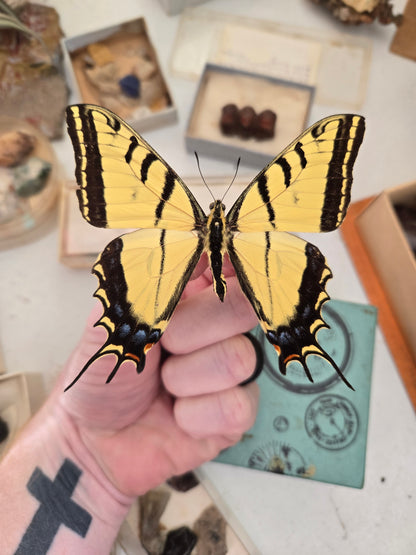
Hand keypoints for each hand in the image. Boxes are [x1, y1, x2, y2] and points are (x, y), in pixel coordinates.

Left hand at [58, 255, 259, 496]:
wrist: (94, 439)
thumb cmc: (102, 375)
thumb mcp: (109, 323)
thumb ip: (144, 285)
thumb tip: (184, 247)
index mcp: (191, 294)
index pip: (229, 262)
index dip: (228, 260)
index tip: (212, 269)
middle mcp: (218, 327)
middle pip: (242, 306)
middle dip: (189, 331)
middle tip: (159, 346)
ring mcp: (232, 368)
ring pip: (238, 358)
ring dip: (184, 379)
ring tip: (162, 386)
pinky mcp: (236, 411)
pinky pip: (236, 406)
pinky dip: (194, 415)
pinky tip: (177, 415)